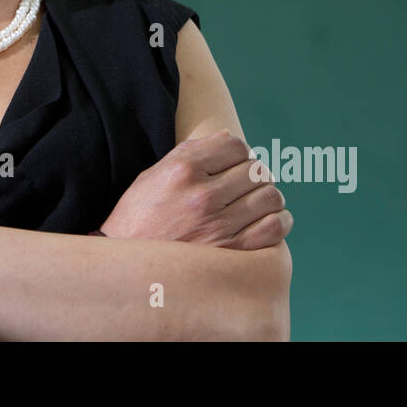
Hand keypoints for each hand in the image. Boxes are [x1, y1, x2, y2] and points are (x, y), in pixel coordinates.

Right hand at [99, 130, 292, 248]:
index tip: (235, 164)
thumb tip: (227, 136)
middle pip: (256, 169)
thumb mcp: (152, 176)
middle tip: (245, 185)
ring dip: (268, 196)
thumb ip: (190, 153)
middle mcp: (203, 196)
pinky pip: (274, 228)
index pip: (235, 146)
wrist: (127, 270)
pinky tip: (269, 220)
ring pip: (270, 196)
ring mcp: (219, 226)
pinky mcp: (233, 253)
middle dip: (253, 175)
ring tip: (257, 202)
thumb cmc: (138, 219)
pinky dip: (279, 221)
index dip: (239, 153)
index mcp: (183, 170)